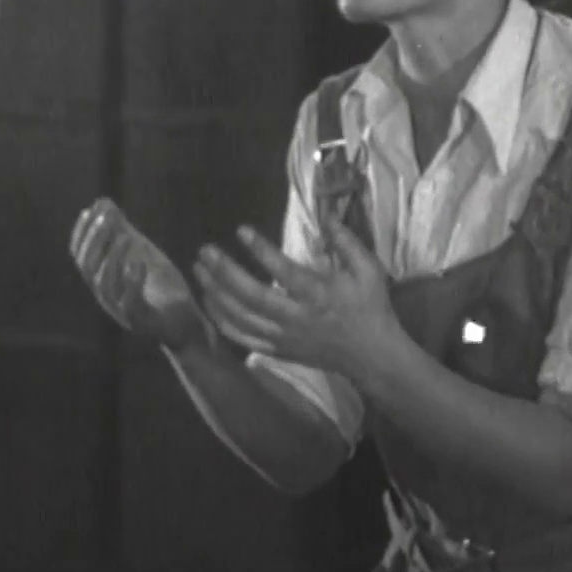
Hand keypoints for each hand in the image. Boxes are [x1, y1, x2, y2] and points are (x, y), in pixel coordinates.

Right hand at [70, 198, 207, 352]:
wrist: (187, 323)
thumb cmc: (160, 287)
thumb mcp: (141, 252)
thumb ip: (122, 231)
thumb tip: (103, 202)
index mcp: (103, 279)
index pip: (80, 256)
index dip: (82, 233)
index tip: (90, 210)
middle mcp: (107, 296)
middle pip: (88, 268)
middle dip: (95, 240)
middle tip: (106, 218)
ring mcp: (123, 312)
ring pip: (105, 286)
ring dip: (113, 258)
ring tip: (127, 237)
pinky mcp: (144, 323)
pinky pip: (132, 305)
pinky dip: (133, 282)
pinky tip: (139, 263)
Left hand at [193, 213, 400, 376]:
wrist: (372, 356)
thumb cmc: (370, 307)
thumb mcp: (368, 270)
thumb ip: (346, 242)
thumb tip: (326, 214)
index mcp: (319, 295)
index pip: (284, 272)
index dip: (261, 251)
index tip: (241, 230)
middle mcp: (296, 317)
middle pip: (252, 297)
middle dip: (224, 273)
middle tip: (205, 251)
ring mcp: (284, 337)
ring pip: (242, 318)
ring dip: (216, 294)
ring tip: (199, 270)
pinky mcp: (278, 350)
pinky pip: (243, 338)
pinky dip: (222, 321)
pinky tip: (208, 302)